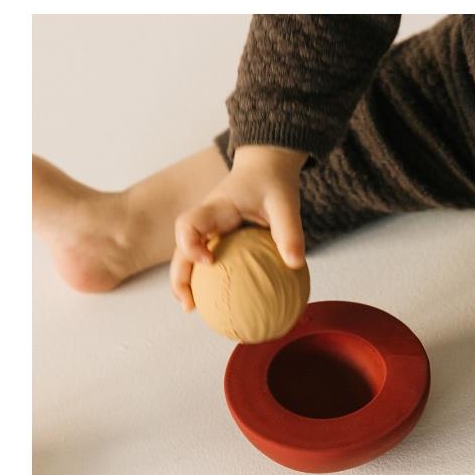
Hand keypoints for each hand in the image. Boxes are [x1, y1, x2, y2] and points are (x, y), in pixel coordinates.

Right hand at [170, 145, 307, 310]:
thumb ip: (290, 231)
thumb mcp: (285, 203)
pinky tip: (220, 301)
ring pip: (185, 257)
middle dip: (179, 277)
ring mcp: (207, 229)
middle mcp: (205, 219)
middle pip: (178, 248)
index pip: (189, 223)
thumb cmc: (272, 181)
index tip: (209, 262)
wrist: (266, 166)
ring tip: (194, 309)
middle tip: (189, 305)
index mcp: (216, 207)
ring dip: (186, 282)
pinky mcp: (215, 236)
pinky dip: (205, 279)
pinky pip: (204, 259)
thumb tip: (295, 265)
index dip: (190, 245)